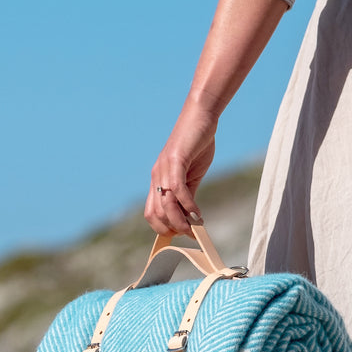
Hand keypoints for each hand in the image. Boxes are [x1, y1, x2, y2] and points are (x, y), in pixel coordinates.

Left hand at [145, 104, 215, 234]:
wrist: (200, 118)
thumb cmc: (197, 145)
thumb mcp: (192, 176)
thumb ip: (188, 195)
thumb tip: (190, 217)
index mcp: (158, 181)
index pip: (150, 213)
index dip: (163, 228)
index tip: (182, 233)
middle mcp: (156, 177)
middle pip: (155, 214)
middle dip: (172, 228)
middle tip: (191, 233)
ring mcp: (164, 169)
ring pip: (165, 205)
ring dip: (180, 221)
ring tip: (195, 227)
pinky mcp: (175, 160)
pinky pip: (178, 190)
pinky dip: (189, 206)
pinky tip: (198, 213)